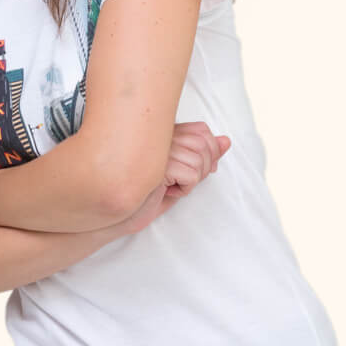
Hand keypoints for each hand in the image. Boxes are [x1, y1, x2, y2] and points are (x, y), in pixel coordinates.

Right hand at [118, 122, 231, 236]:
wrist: (119, 214)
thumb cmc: (146, 195)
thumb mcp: (181, 173)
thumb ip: (204, 155)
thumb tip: (226, 141)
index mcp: (163, 132)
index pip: (202, 130)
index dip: (207, 152)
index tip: (192, 170)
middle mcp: (158, 135)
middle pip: (205, 144)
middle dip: (202, 169)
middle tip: (180, 180)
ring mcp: (156, 148)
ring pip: (200, 162)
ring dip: (190, 181)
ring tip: (169, 186)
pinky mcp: (155, 165)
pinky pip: (192, 176)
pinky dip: (184, 190)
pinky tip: (165, 190)